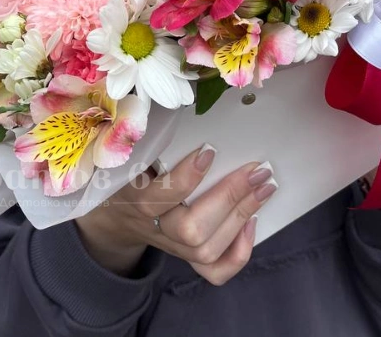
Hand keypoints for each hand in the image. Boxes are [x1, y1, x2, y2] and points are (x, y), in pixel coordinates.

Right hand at [75, 145, 276, 285]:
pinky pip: (213, 272)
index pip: (159, 196)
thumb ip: (153, 137)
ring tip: (265, 187)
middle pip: (191, 228)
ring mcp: (171, 247)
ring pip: (206, 249)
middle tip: (258, 169)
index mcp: (134, 196)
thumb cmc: (131, 170)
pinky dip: (237, 255)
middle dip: (229, 197)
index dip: (186, 178)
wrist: (115, 213)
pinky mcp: (186, 260)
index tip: (210, 149)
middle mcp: (153, 227)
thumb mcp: (133, 151)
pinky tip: (252, 224)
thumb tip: (195, 108)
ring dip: (241, 216)